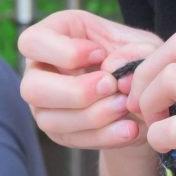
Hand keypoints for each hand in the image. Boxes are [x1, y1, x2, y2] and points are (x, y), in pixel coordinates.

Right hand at [18, 10, 166, 151]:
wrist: (143, 96)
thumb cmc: (135, 60)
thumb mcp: (143, 47)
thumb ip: (134, 52)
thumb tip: (111, 69)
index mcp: (52, 36)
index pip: (31, 42)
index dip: (65, 52)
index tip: (100, 54)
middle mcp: (39, 71)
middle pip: (31, 88)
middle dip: (75, 91)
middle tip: (111, 86)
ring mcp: (45, 105)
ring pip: (49, 120)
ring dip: (92, 116)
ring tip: (125, 106)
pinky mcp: (59, 131)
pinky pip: (71, 139)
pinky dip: (103, 136)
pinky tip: (129, 128)